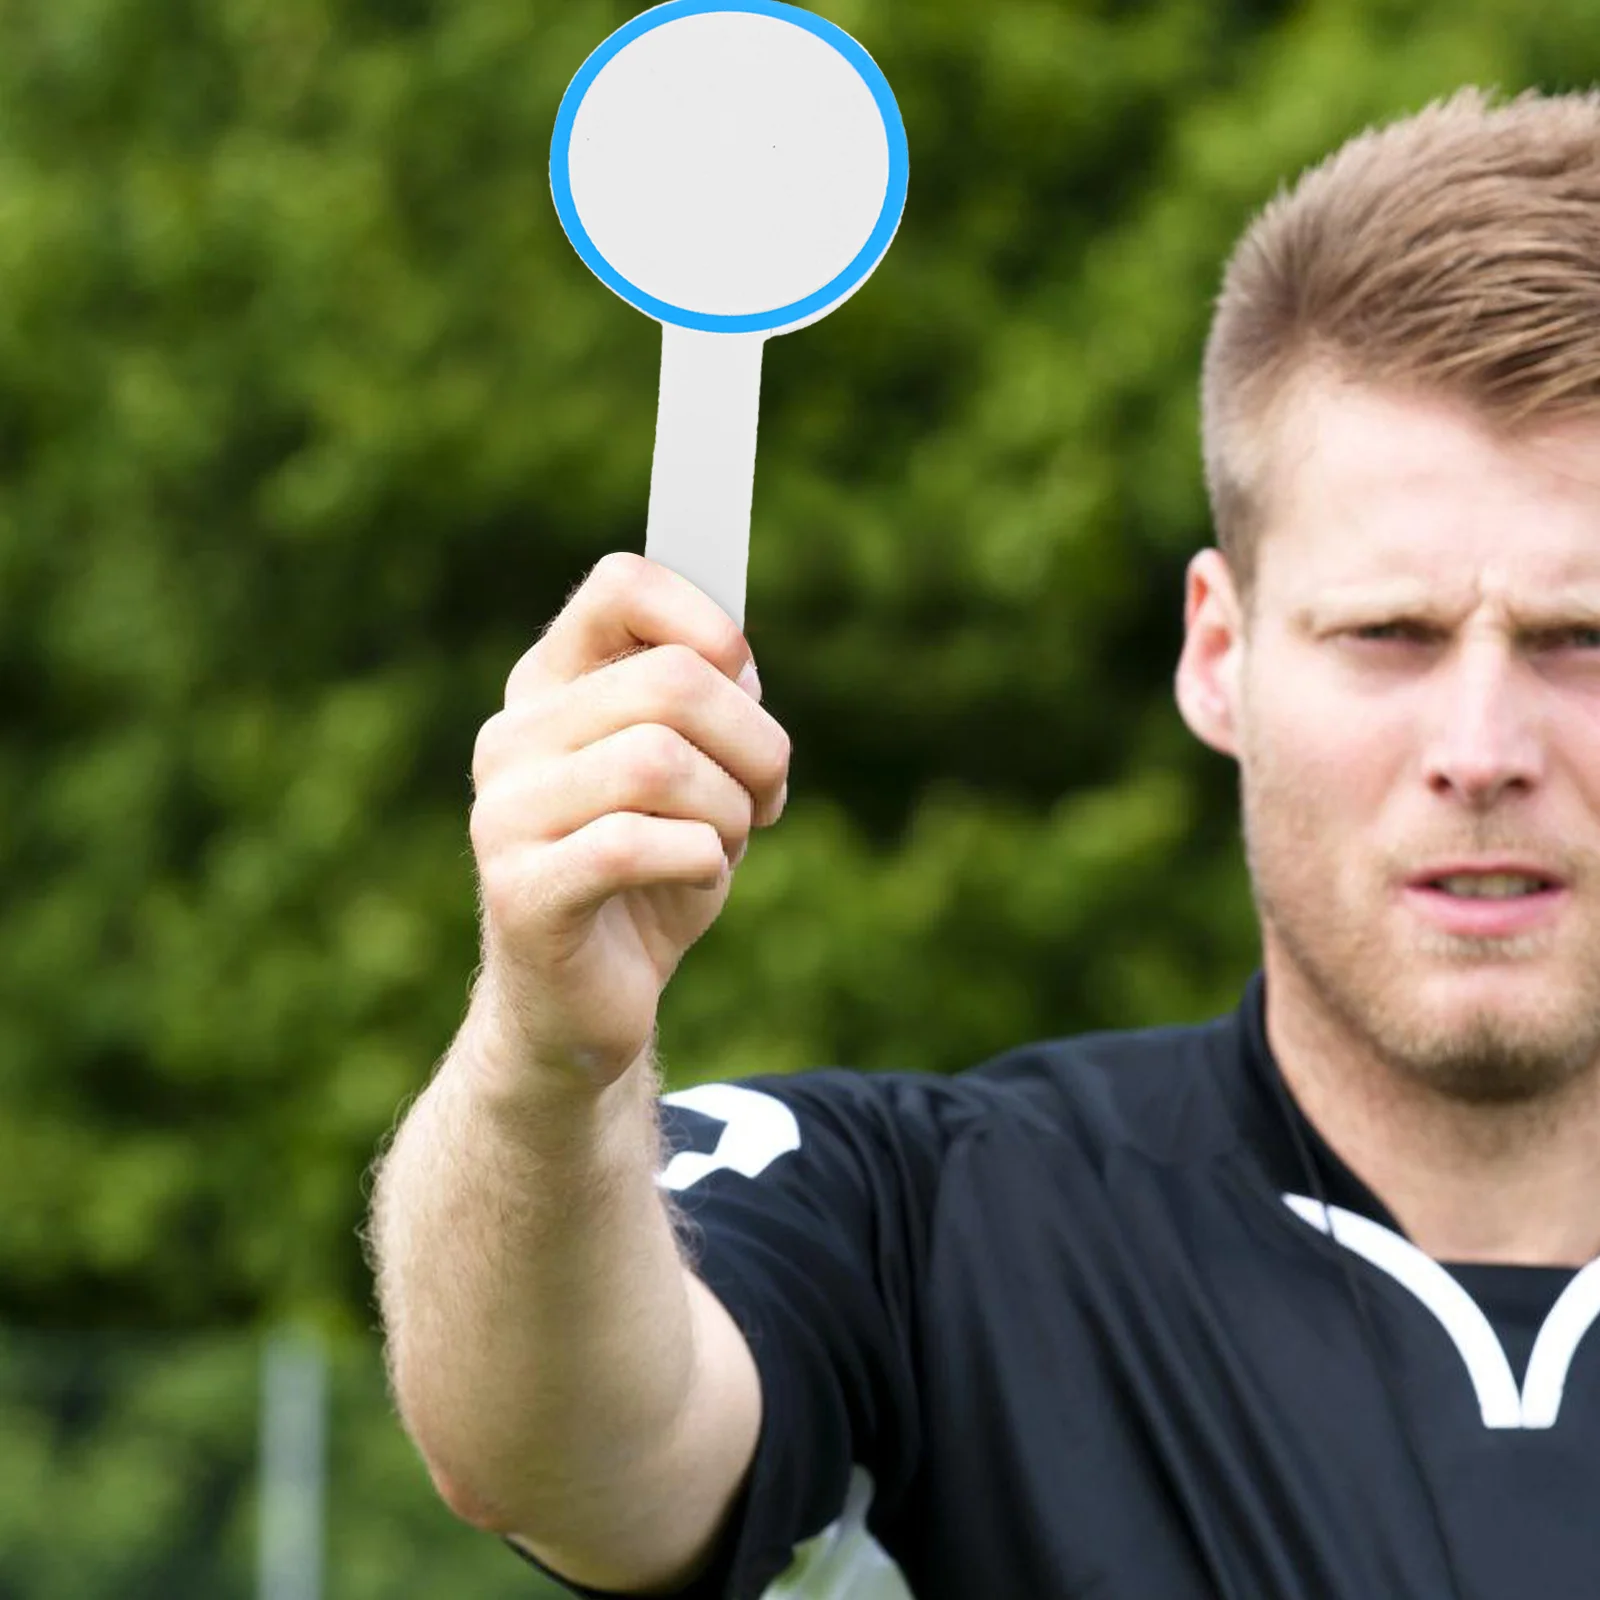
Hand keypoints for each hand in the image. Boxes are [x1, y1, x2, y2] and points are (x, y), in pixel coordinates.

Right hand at [467, 552, 790, 1091]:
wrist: (586, 1004)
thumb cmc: (648, 876)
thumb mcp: (696, 777)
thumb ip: (710, 708)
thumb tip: (738, 665)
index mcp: (548, 687)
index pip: (619, 587)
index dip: (703, 616)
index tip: (744, 672)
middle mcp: (512, 737)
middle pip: (670, 681)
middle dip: (753, 742)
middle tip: (767, 796)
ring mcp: (504, 813)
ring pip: (661, 760)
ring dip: (729, 809)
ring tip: (725, 844)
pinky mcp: (522, 890)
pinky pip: (641, 844)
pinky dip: (702, 861)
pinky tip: (698, 881)